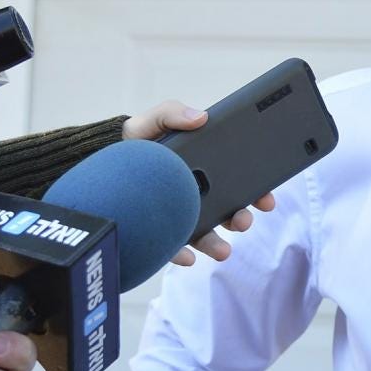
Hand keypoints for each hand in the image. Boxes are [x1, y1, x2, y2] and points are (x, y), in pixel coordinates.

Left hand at [122, 100, 275, 264]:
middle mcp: (200, 197)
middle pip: (228, 212)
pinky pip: (173, 248)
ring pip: (206, 235)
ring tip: (223, 250)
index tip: (266, 199)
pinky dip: (182, 255)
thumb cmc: (137, 142)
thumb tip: (200, 117)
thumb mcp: (154, 120)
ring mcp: (182, 218)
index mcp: (208, 170)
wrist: (104, 162)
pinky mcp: (161, 235)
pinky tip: (188, 257)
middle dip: (242, 219)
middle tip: (243, 220)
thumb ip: (174, 112)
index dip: (258, 192)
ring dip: (218, 244)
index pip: (241, 183)